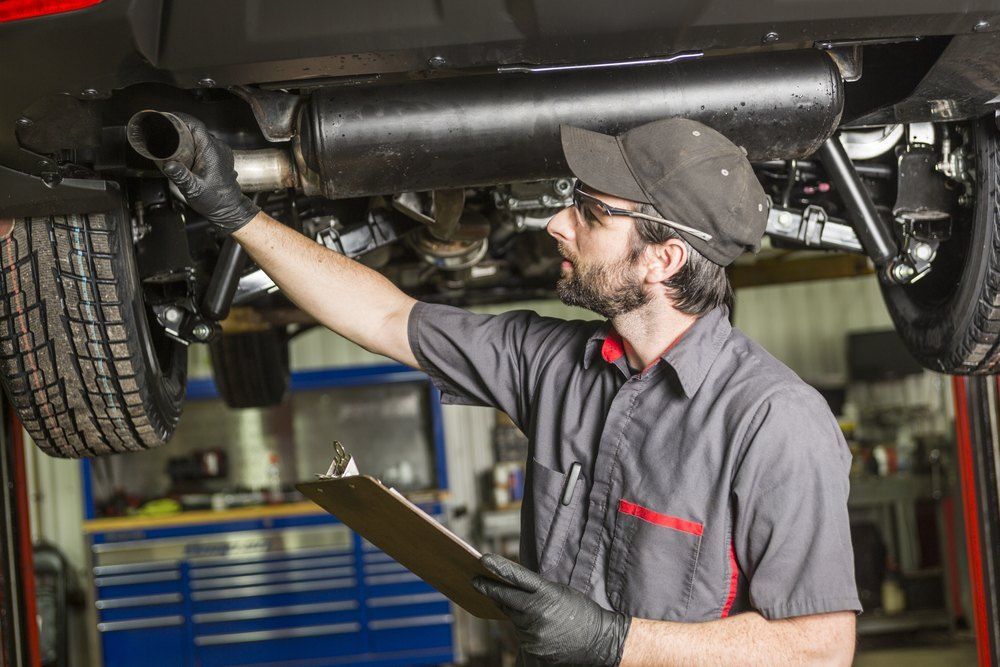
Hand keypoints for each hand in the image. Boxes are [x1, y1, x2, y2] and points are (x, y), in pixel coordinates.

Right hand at [158, 113, 259, 233]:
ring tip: (171, 142)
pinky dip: (194, 144)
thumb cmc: (214, 200)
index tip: (167, 118)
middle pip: (196, 129)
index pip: (196, 125)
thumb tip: (168, 164)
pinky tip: (185, 152)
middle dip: (180, 128)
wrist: (229, 209)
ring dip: (187, 137)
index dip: (181, 118)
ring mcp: (221, 152)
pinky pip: (205, 144)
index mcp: (211, 151)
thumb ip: (180, 176)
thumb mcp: (193, 188)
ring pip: (201, 137)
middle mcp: (218, 148)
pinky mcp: (220, 157)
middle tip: (164, 132)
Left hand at [474, 553, 630, 665]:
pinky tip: (539, 628)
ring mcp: (535, 635)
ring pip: (513, 620)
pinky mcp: (534, 651)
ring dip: (516, 614)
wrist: (601, 641)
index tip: (482, 560)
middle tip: (476, 581)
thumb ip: (534, 590)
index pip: (517, 578)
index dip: (499, 568)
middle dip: (490, 590)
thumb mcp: (559, 592)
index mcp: (548, 594)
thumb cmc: (581, 612)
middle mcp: (538, 614)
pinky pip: (521, 636)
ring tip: (535, 612)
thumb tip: (508, 587)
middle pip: (506, 600)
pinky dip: (525, 630)